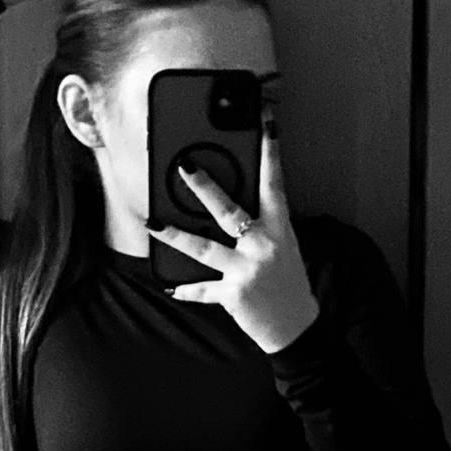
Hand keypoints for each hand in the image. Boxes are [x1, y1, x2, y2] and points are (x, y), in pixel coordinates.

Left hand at [147, 120, 321, 353]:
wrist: (297, 329)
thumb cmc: (288, 283)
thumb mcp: (282, 247)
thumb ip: (260, 226)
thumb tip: (228, 206)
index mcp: (279, 229)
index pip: (275, 183)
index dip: (270, 152)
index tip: (265, 121)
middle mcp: (263, 246)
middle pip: (229, 211)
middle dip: (205, 188)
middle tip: (183, 168)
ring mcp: (247, 271)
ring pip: (204, 248)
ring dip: (176, 236)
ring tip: (153, 224)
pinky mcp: (233, 295)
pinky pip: (203, 289)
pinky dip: (187, 289)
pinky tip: (170, 286)